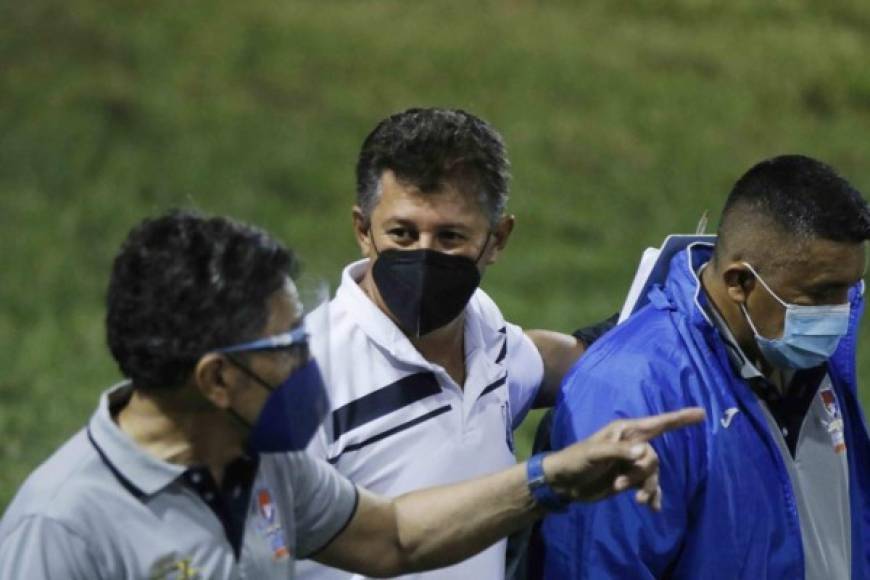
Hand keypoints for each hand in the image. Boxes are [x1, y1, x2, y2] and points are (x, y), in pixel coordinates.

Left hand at [541, 408, 704, 510]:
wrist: (564, 483)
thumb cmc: (575, 460)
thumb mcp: (594, 454)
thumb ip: (619, 452)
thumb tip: (645, 452)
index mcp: (625, 432)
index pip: (658, 424)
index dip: (680, 418)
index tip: (701, 413)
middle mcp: (631, 445)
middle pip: (653, 458)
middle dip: (642, 473)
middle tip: (621, 484)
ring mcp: (630, 463)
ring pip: (651, 474)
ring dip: (643, 487)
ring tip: (627, 495)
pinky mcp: (628, 479)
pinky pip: (648, 487)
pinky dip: (651, 496)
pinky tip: (652, 508)